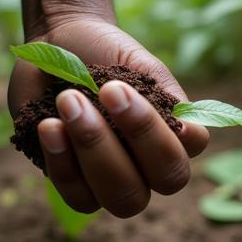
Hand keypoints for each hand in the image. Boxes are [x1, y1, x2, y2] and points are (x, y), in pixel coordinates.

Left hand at [8, 15, 209, 216]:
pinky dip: (62, 161)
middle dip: (137, 137)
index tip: (135, 94)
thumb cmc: (106, 52)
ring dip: (95, 148)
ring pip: (123, 196)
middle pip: (167, 180)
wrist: (58, 44)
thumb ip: (165, 94)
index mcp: (174, 132)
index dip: (172, 129)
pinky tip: (48, 126)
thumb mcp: (140, 64)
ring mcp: (115, 181)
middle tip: (107, 90)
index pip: (192, 146)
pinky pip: (79, 196)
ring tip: (68, 101)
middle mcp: (152, 164)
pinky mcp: (77, 186)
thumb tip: (183, 126)